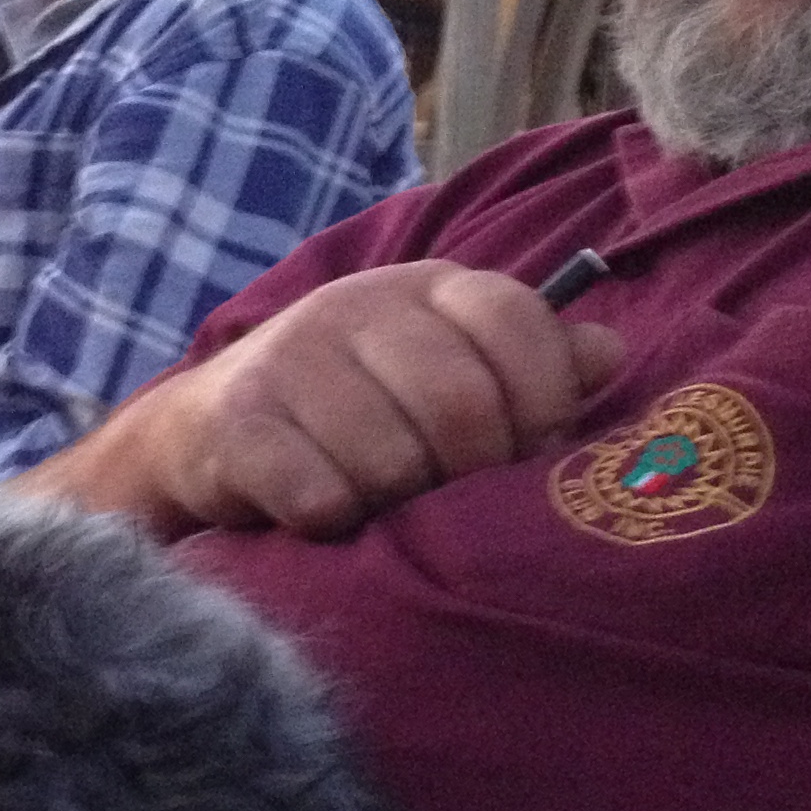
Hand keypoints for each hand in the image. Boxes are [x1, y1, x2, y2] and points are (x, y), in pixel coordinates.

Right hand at [29, 262, 623, 539]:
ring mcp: (291, 357)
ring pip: (390, 460)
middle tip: (446, 498)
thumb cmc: (354, 412)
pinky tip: (322, 517)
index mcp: (427, 288)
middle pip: (460, 402)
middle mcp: (358, 305)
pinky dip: (331, 522)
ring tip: (378, 505)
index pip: (516, 320)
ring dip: (393, 506)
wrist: (203, 437)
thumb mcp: (444, 373)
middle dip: (467, 473)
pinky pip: (318, 493)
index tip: (524, 454)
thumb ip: (527, 368)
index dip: (540, 404)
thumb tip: (608, 354)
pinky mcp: (236, 422)